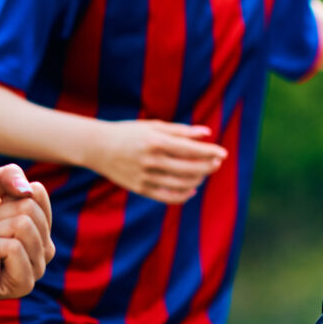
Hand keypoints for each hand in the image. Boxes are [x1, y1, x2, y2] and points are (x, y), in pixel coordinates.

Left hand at [0, 165, 52, 298]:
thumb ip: (8, 177)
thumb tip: (27, 190)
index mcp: (40, 225)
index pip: (36, 192)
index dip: (5, 195)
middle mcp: (45, 246)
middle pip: (28, 208)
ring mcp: (38, 266)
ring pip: (23, 225)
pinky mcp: (26, 284)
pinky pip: (14, 248)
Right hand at [87, 119, 224, 204]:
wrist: (98, 147)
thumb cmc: (130, 133)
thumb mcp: (155, 126)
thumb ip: (182, 131)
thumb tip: (207, 133)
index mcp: (156, 142)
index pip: (190, 149)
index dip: (210, 152)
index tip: (224, 153)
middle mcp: (151, 160)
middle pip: (188, 168)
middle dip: (208, 167)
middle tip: (218, 163)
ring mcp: (145, 177)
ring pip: (180, 184)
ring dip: (198, 180)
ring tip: (204, 173)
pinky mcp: (140, 189)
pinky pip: (167, 197)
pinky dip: (183, 195)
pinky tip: (192, 189)